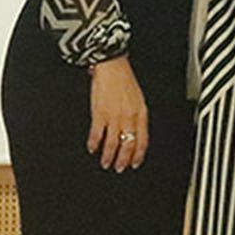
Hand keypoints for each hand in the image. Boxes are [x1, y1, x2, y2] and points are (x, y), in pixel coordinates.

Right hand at [86, 56, 147, 170]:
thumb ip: (137, 115)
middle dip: (123, 160)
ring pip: (113, 144)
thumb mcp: (138, 98)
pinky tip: (92, 148)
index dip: (138, 155)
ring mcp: (114, 117)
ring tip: (106, 163)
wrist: (112, 66)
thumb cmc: (125, 79)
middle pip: (128, 146)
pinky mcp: (99, 114)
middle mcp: (129, 117)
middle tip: (119, 168)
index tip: (135, 163)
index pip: (142, 140)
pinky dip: (94, 144)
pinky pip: (97, 135)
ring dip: (109, 157)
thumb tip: (135, 132)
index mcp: (141, 113)